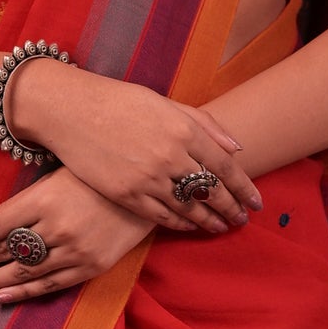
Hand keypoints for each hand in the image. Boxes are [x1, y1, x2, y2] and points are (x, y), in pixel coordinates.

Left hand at [0, 169, 153, 304]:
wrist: (148, 186)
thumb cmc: (95, 175)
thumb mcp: (56, 176)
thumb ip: (26, 202)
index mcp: (42, 198)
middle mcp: (55, 226)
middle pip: (2, 251)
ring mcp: (74, 249)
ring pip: (22, 272)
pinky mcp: (91, 266)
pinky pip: (49, 284)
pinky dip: (22, 293)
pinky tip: (0, 298)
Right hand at [5, 58, 261, 233]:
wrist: (71, 110)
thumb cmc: (120, 101)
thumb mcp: (166, 103)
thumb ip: (204, 124)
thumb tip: (236, 147)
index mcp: (183, 129)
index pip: (225, 166)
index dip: (244, 187)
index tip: (256, 202)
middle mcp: (170, 156)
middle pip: (212, 191)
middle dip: (231, 207)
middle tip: (242, 219)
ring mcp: (147, 178)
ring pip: (189, 208)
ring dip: (209, 220)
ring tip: (221, 227)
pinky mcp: (126, 194)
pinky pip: (161, 216)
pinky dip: (181, 223)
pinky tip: (191, 225)